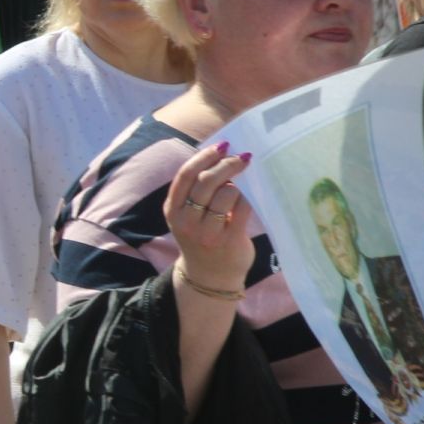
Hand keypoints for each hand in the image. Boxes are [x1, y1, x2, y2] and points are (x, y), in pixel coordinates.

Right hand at [164, 141, 255, 297]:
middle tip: (242, 157)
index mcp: (172, 210)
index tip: (221, 146)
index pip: (185, 176)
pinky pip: (242, 209)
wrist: (209, 277)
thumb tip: (222, 156)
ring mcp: (206, 232)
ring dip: (238, 183)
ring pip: (225, 193)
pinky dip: (247, 197)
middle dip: (226, 164)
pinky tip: (250, 196)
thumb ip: (196, 191)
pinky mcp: (228, 240)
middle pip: (206, 182)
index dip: (203, 157)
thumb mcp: (188, 216)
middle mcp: (186, 221)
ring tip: (243, 183)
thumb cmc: (201, 238)